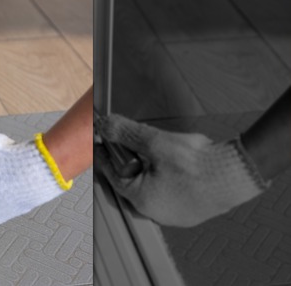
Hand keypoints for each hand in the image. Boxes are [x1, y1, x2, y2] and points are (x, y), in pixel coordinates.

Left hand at [95, 114, 267, 226]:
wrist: (238, 173)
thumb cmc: (198, 163)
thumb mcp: (155, 141)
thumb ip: (126, 133)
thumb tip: (104, 125)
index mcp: (141, 200)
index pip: (112, 174)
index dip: (106, 155)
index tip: (101, 142)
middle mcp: (156, 213)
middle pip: (132, 181)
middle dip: (130, 160)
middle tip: (131, 143)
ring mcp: (176, 214)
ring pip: (152, 186)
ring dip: (151, 168)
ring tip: (158, 151)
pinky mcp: (192, 211)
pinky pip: (171, 192)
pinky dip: (168, 177)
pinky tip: (176, 163)